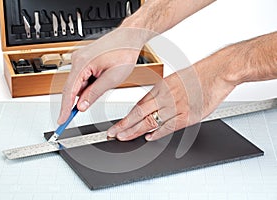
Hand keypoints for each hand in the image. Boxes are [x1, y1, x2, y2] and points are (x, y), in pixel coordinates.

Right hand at [57, 28, 154, 123]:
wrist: (129, 37)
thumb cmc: (124, 53)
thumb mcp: (112, 78)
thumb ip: (94, 93)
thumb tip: (80, 106)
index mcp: (82, 63)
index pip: (69, 91)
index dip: (64, 108)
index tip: (61, 120)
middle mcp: (77, 59)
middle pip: (71, 87)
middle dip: (76, 101)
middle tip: (80, 113)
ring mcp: (80, 58)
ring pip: (78, 83)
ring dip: (86, 90)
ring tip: (104, 83)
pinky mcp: (84, 59)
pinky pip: (82, 77)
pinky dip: (88, 84)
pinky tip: (101, 80)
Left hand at [107, 50, 236, 140]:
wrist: (218, 70)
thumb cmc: (198, 74)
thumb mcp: (174, 80)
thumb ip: (162, 94)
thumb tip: (152, 106)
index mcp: (161, 87)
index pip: (138, 105)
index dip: (125, 117)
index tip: (116, 125)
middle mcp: (166, 96)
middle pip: (139, 114)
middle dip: (124, 126)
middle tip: (113, 134)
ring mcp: (176, 106)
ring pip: (151, 122)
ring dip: (136, 131)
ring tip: (124, 138)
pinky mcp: (189, 115)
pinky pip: (169, 127)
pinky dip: (158, 133)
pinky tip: (149, 137)